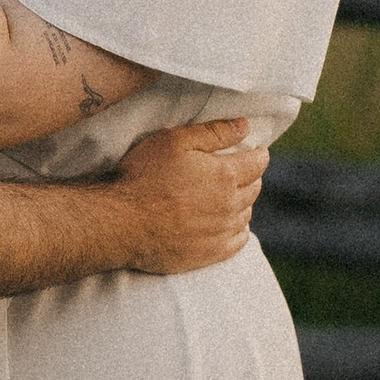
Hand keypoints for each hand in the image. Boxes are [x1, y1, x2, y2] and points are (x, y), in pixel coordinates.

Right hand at [110, 119, 268, 273]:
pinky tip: (228, 224)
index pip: (258, 162)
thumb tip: (245, 126)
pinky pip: (238, 241)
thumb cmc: (143, 176)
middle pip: (254, 188)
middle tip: (237, 171)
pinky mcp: (210, 253)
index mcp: (225, 175)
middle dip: (250, 176)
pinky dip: (238, 230)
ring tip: (228, 196)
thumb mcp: (174, 141)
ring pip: (246, 214)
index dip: (258, 153)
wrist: (121, 222)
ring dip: (242, 202)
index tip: (255, 150)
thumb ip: (213, 132)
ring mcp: (221, 232)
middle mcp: (229, 205)